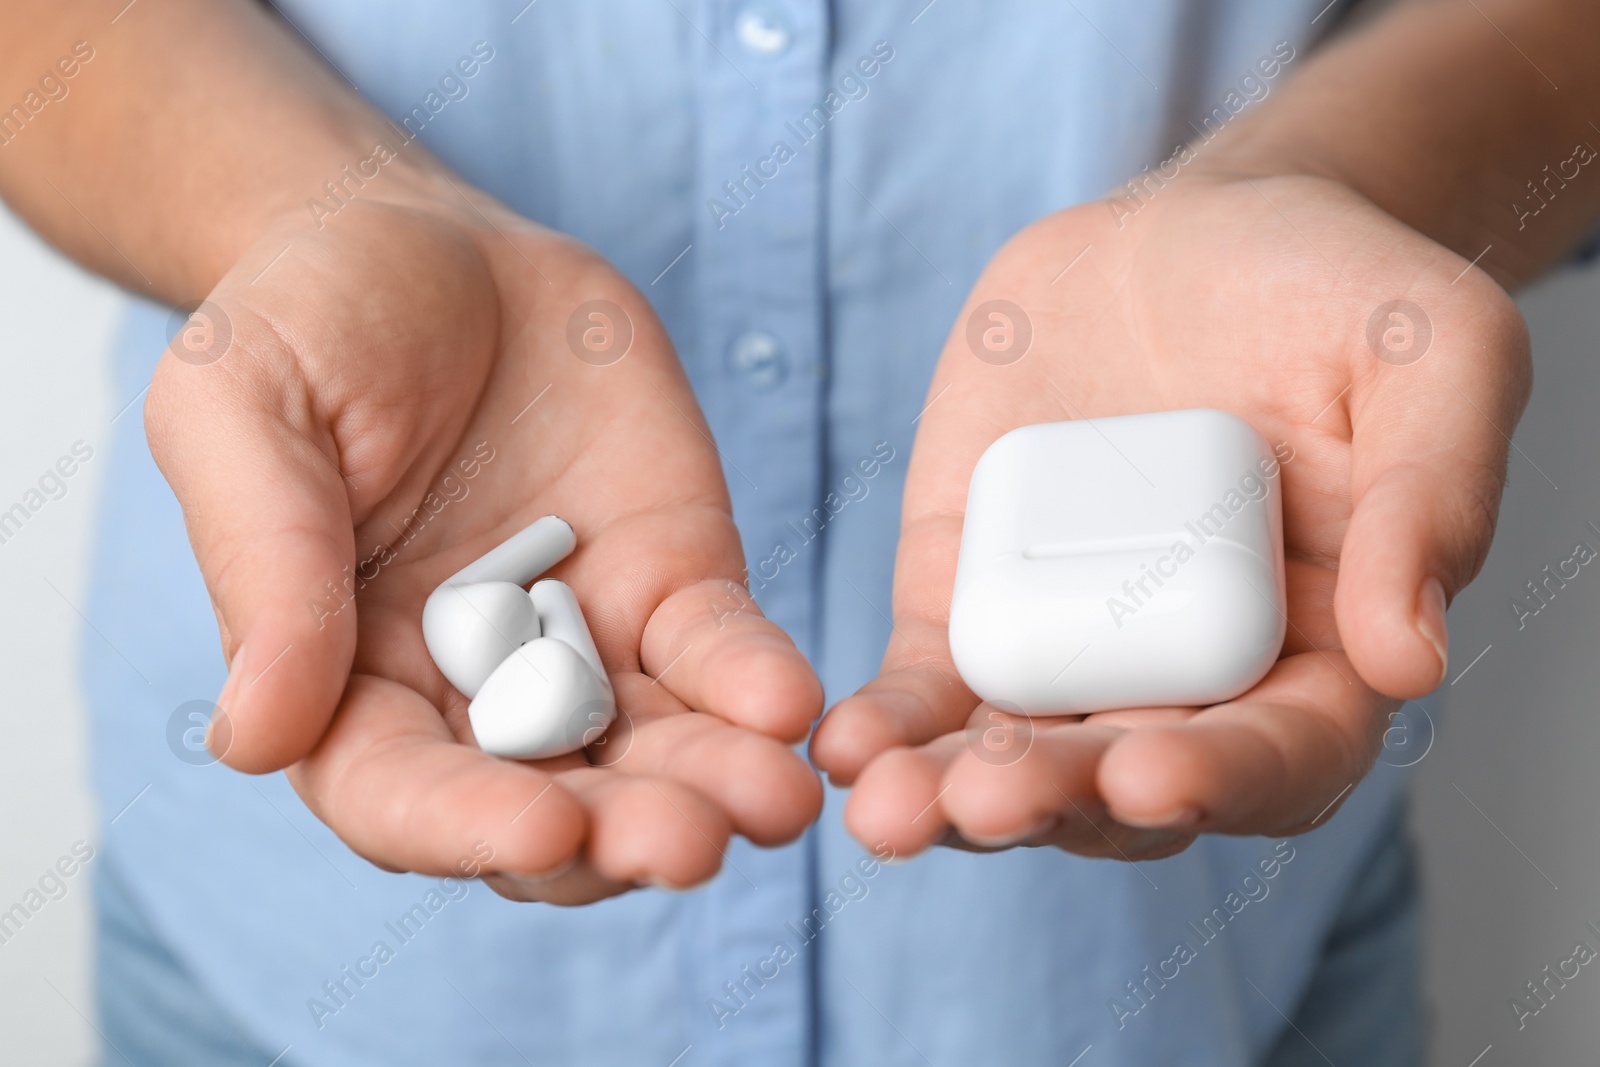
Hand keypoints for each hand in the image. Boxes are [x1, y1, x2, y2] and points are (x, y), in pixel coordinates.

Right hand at [146, 181, 821, 902]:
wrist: (431, 240)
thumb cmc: (306, 322)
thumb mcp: (244, 412)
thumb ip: (262, 569)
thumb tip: (253, 740)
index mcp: (345, 677)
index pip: (398, 793)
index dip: (467, 826)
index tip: (545, 827)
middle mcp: (469, 690)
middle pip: (547, 804)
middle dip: (619, 835)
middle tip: (689, 843)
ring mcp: (583, 644)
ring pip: (651, 752)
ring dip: (714, 786)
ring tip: (775, 801)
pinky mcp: (671, 582)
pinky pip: (720, 652)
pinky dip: (757, 684)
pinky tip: (791, 704)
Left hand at [811, 174, 1528, 859]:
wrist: (1194, 239)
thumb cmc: (1335, 298)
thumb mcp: (1431, 358)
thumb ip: (1432, 498)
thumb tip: (1407, 660)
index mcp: (1316, 655)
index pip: (1280, 759)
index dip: (1222, 780)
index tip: (1151, 775)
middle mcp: (1184, 678)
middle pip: (1120, 782)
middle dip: (1055, 800)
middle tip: (991, 798)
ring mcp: (1068, 647)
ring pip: (1008, 755)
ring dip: (946, 794)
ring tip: (889, 805)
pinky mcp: (971, 600)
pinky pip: (926, 682)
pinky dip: (887, 720)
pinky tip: (841, 745)